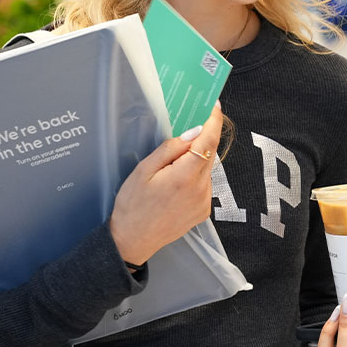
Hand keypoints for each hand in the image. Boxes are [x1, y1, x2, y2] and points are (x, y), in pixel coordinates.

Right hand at [109, 103, 223, 265]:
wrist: (133, 240)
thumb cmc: (133, 205)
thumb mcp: (144, 170)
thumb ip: (170, 149)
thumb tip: (193, 132)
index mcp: (184, 177)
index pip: (208, 141)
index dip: (213, 121)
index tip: (214, 106)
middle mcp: (200, 190)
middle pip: (210, 153)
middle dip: (202, 138)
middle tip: (190, 125)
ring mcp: (204, 202)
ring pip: (207, 169)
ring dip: (196, 159)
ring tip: (173, 162)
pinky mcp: (203, 211)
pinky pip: (204, 184)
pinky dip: (195, 175)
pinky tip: (175, 181)